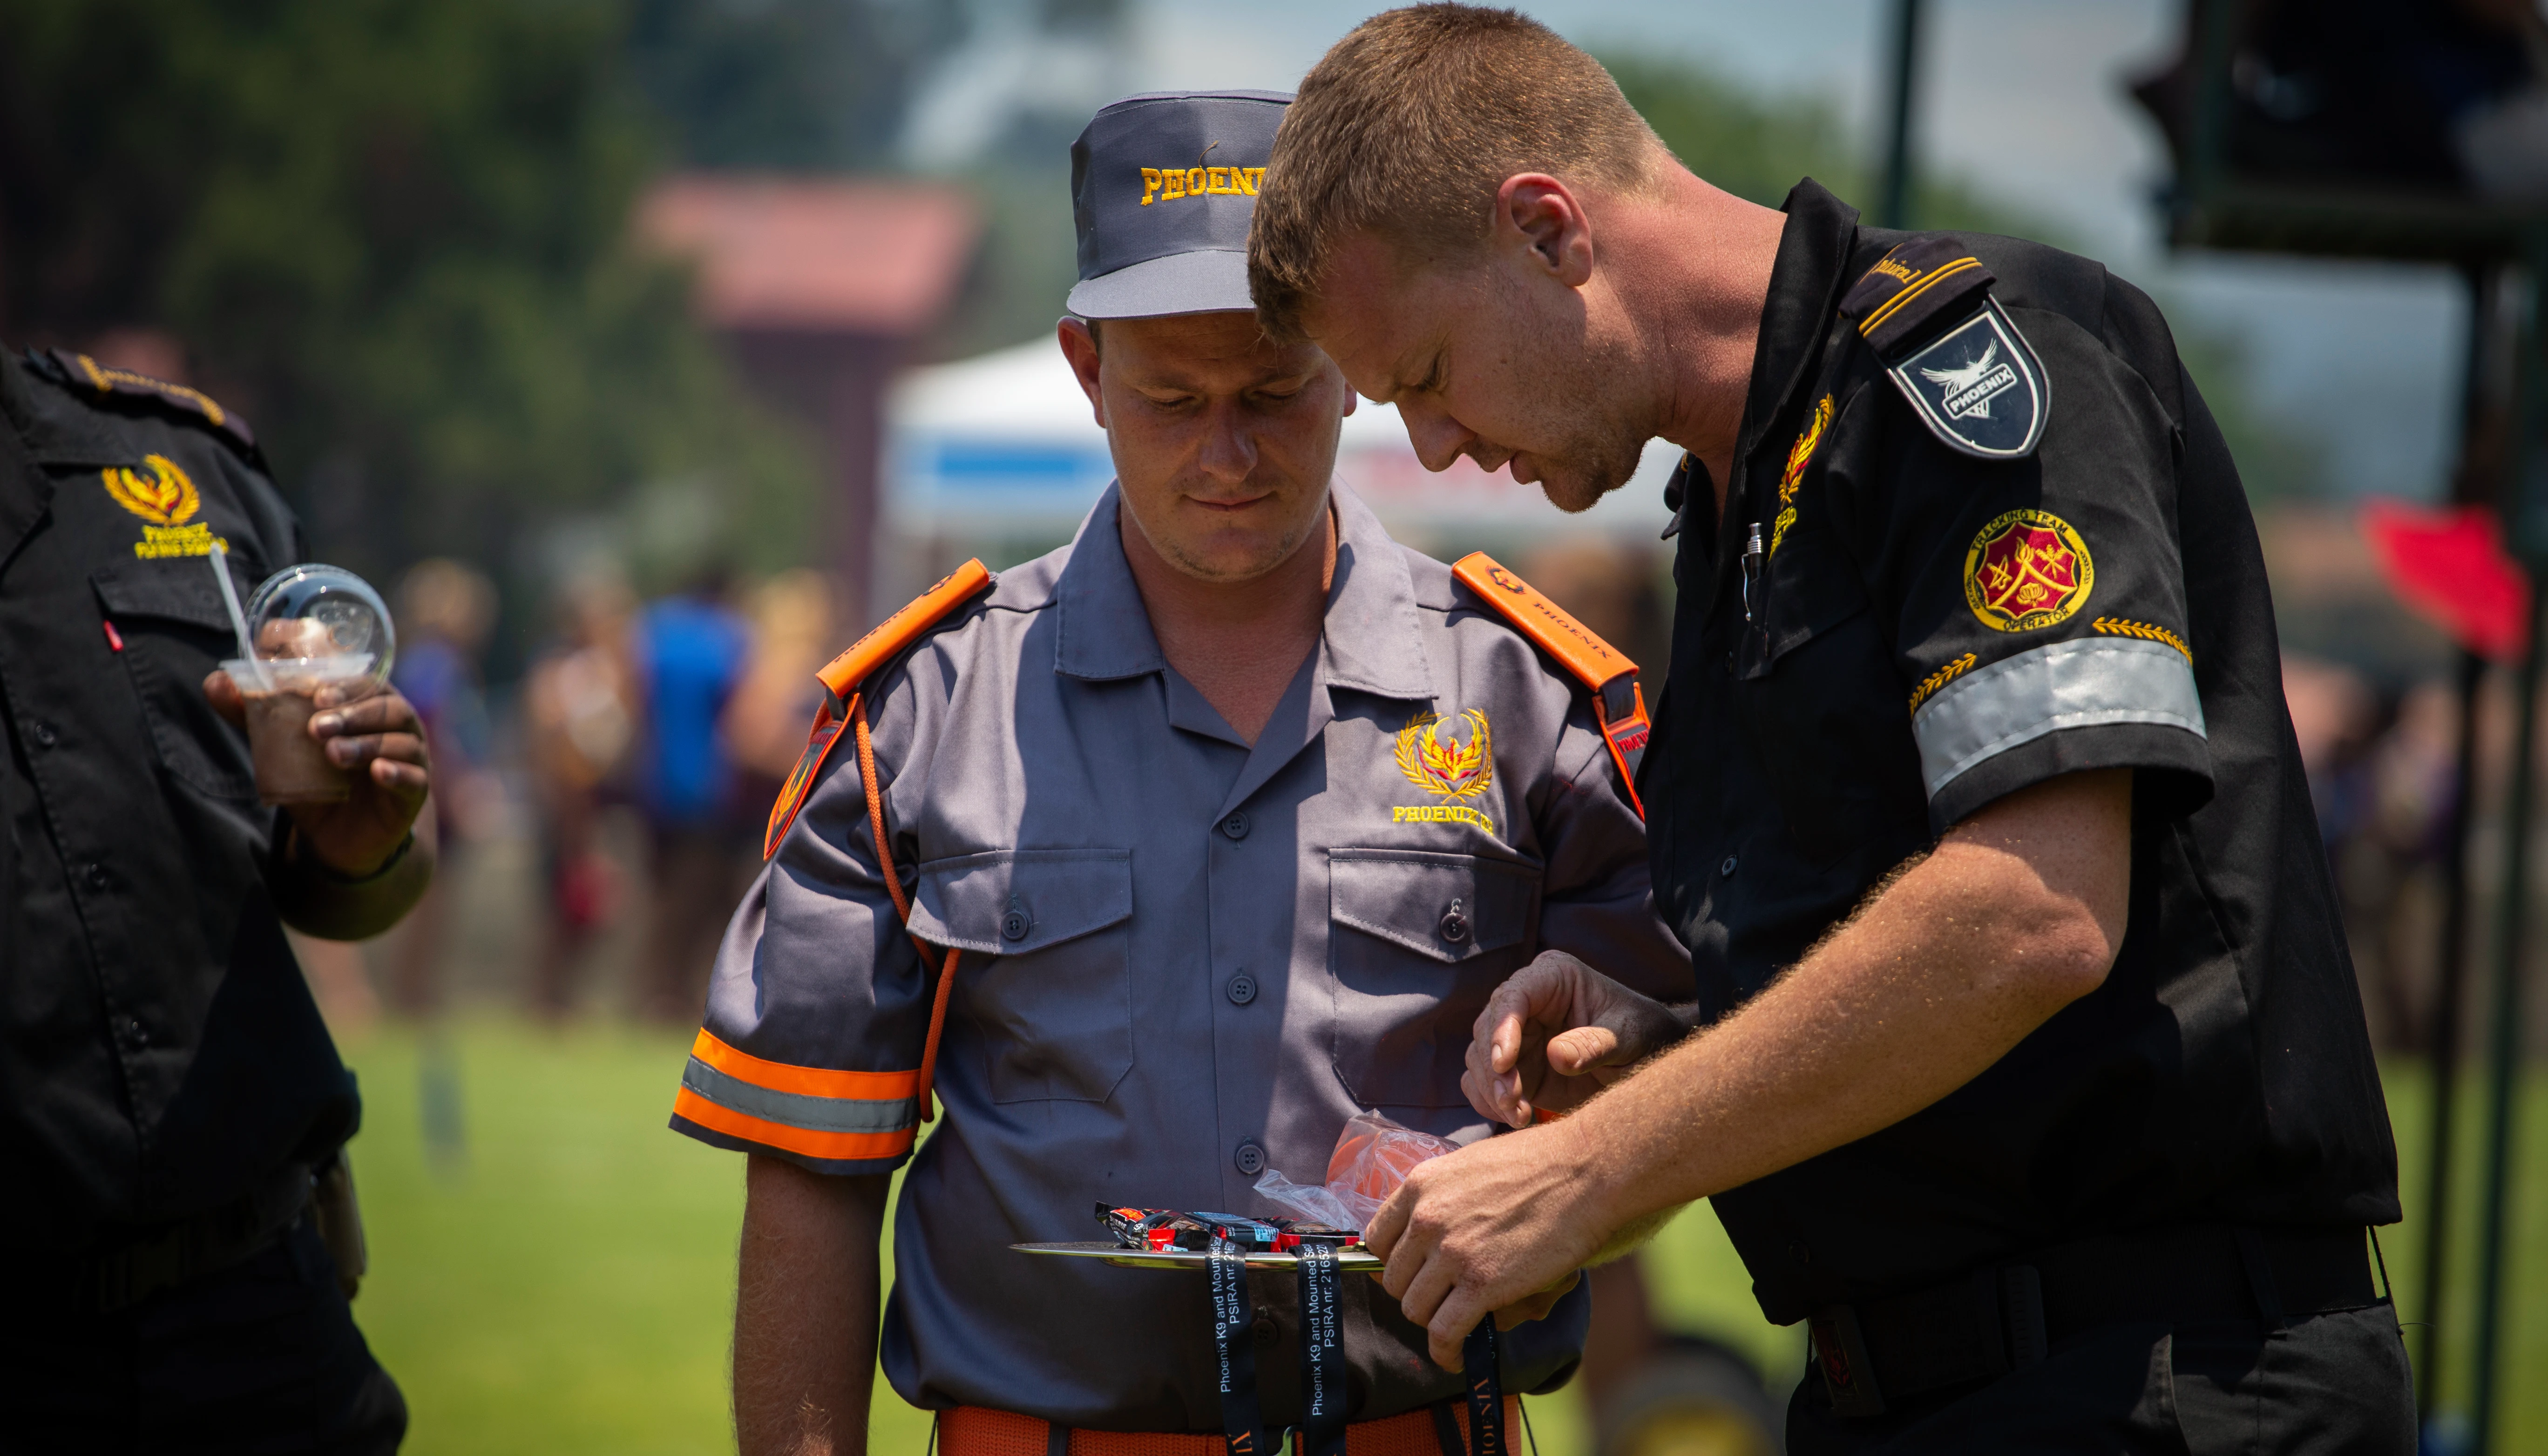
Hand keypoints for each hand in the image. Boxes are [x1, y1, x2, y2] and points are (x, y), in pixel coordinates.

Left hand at [206, 670, 430, 874]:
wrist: (338, 837)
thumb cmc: (315, 779)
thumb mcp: (280, 748)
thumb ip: (252, 716)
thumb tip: (215, 681)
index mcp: (366, 703)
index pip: (364, 678)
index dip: (343, 679)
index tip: (313, 687)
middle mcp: (395, 724)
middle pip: (387, 704)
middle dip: (352, 712)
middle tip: (316, 725)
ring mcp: (410, 756)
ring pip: (400, 740)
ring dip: (367, 742)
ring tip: (333, 753)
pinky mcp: (415, 792)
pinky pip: (415, 778)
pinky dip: (398, 772)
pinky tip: (378, 772)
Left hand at [1363, 1120, 1604, 1370]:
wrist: (1583, 1174)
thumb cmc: (1537, 1165)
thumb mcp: (1469, 1166)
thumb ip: (1442, 1197)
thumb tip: (1430, 1229)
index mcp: (1420, 1186)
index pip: (1376, 1240)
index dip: (1390, 1265)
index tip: (1408, 1276)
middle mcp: (1427, 1219)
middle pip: (1395, 1280)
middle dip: (1416, 1295)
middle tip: (1441, 1300)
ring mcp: (1453, 1254)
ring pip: (1416, 1309)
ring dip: (1433, 1322)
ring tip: (1454, 1324)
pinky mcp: (1482, 1285)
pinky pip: (1445, 1332)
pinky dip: (1446, 1351)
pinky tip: (1455, 1356)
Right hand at [1464, 950, 1684, 1128]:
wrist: (1648, 1062)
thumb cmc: (1643, 1035)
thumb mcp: (1630, 1037)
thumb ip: (1595, 1044)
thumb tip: (1555, 1056)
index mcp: (1554, 979)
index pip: (1514, 995)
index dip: (1502, 1027)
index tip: (1503, 1063)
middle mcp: (1527, 1002)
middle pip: (1486, 1028)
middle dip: (1494, 1068)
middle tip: (1512, 1102)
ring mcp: (1517, 1035)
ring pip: (1480, 1058)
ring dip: (1492, 1090)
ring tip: (1519, 1117)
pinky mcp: (1515, 1067)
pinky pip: (1483, 1082)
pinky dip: (1489, 1102)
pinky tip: (1515, 1118)